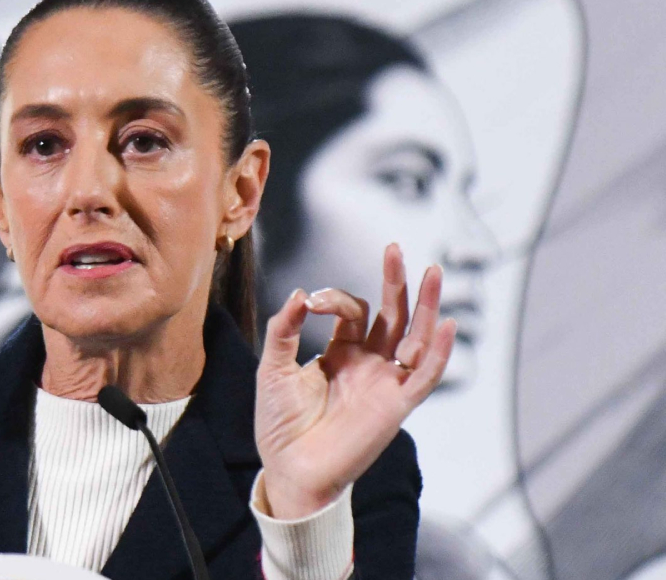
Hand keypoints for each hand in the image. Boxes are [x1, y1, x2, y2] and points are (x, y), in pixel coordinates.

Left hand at [253, 243, 456, 518]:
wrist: (289, 469)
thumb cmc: (280, 424)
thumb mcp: (273, 368)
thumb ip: (284, 330)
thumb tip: (301, 293)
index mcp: (342, 353)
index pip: (353, 311)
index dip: (335, 298)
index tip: (311, 302)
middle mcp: (368, 364)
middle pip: (393, 315)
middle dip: (395, 282)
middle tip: (395, 248)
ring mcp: (384, 383)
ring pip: (415, 337)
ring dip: (426, 306)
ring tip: (433, 271)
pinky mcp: (396, 406)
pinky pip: (424, 376)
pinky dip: (437, 352)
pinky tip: (444, 324)